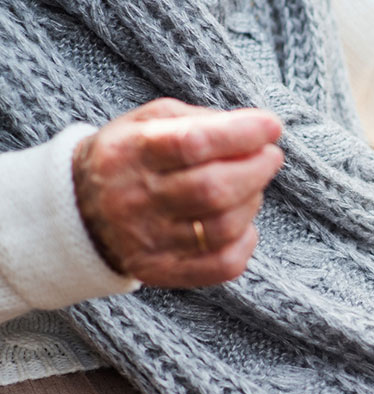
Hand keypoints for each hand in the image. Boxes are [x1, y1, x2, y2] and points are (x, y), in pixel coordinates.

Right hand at [73, 98, 283, 286]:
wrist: (81, 210)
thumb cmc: (133, 156)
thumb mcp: (150, 122)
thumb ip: (201, 120)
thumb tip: (258, 130)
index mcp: (132, 152)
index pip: (193, 143)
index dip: (241, 134)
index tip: (271, 126)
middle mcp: (136, 199)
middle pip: (213, 190)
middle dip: (256, 170)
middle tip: (270, 157)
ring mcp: (149, 240)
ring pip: (223, 227)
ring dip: (252, 202)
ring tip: (252, 187)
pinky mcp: (162, 271)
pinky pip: (222, 265)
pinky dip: (246, 242)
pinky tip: (244, 224)